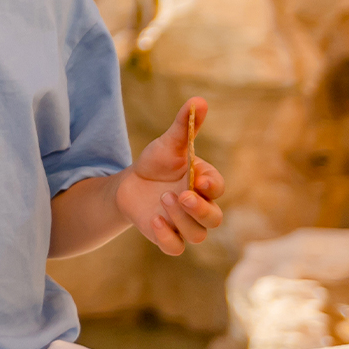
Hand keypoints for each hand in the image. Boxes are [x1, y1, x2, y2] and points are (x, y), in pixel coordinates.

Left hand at [116, 98, 224, 255]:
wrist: (130, 184)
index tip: (200, 179)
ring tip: (163, 199)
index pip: (218, 188)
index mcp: (205, 183)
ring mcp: (184, 224)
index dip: (213, 186)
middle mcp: (200, 207)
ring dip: (182, 220)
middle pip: (215, 219)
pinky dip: (167, 237)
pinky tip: (154, 220)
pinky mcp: (166, 236)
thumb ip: (184, 126)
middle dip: (200, 210)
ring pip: (198, 235)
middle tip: (182, 195)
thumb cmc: (156, 163)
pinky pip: (175, 248)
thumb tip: (198, 100)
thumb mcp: (168, 143)